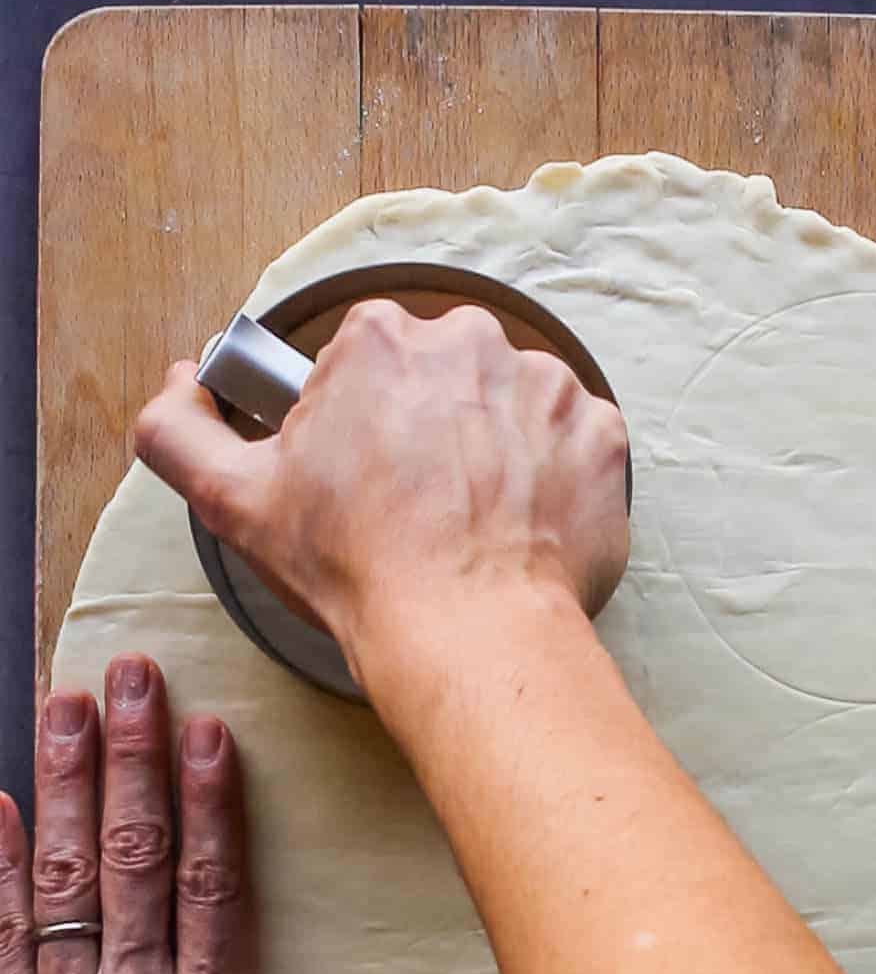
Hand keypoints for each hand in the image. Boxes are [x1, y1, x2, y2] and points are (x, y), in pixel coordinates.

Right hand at [134, 301, 629, 679]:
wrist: (467, 632)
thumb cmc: (358, 568)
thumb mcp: (231, 501)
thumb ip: (178, 431)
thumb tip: (181, 385)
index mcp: (380, 340)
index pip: (366, 364)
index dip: (359, 423)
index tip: (366, 475)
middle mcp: (469, 343)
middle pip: (443, 379)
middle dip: (431, 430)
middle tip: (419, 507)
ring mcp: (545, 386)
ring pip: (511, 408)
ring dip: (496, 452)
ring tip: (474, 523)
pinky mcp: (600, 436)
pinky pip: (574, 445)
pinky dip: (555, 480)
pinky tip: (524, 526)